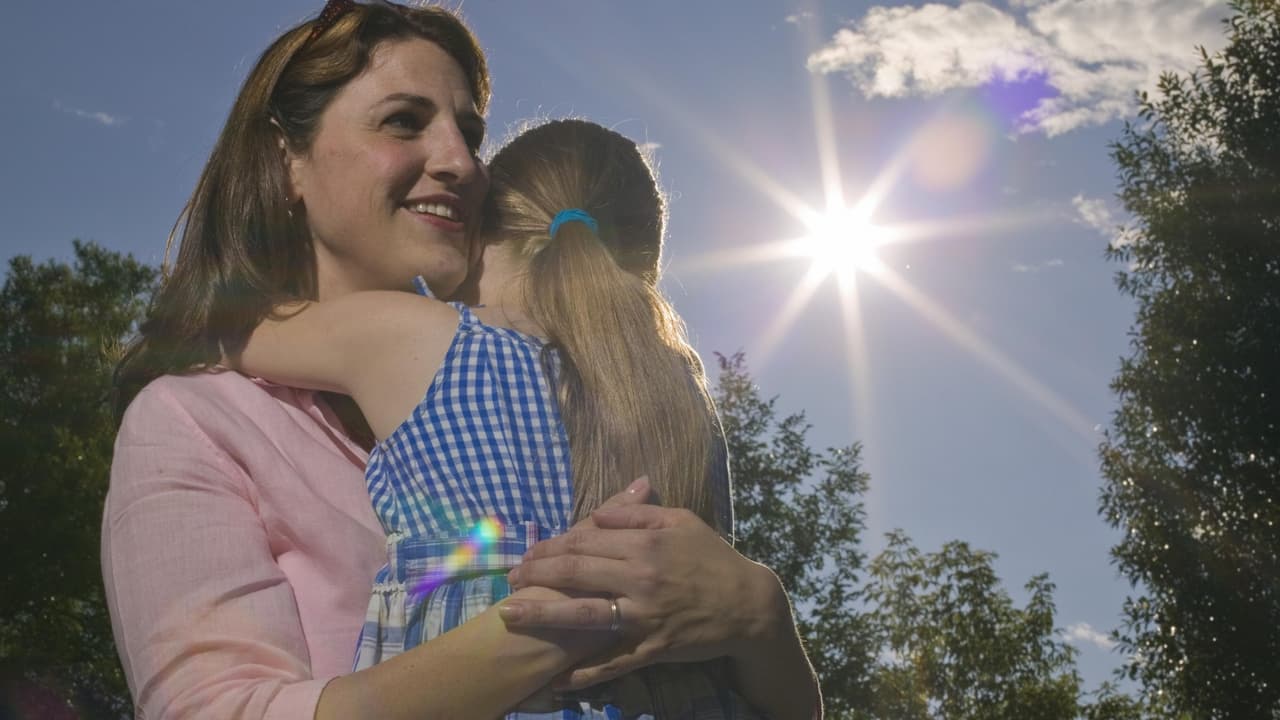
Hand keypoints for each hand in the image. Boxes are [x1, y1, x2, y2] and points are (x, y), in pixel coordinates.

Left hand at [500, 480, 788, 690]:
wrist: (749, 606)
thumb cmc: (713, 558)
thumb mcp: (681, 521)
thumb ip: (637, 512)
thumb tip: (597, 511)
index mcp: (646, 543)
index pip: (585, 540)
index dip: (552, 545)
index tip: (529, 551)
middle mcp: (640, 577)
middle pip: (576, 572)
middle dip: (536, 574)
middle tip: (510, 577)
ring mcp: (645, 616)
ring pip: (585, 614)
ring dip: (543, 615)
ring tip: (511, 615)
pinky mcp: (653, 648)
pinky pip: (614, 662)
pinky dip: (586, 673)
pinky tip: (559, 677)